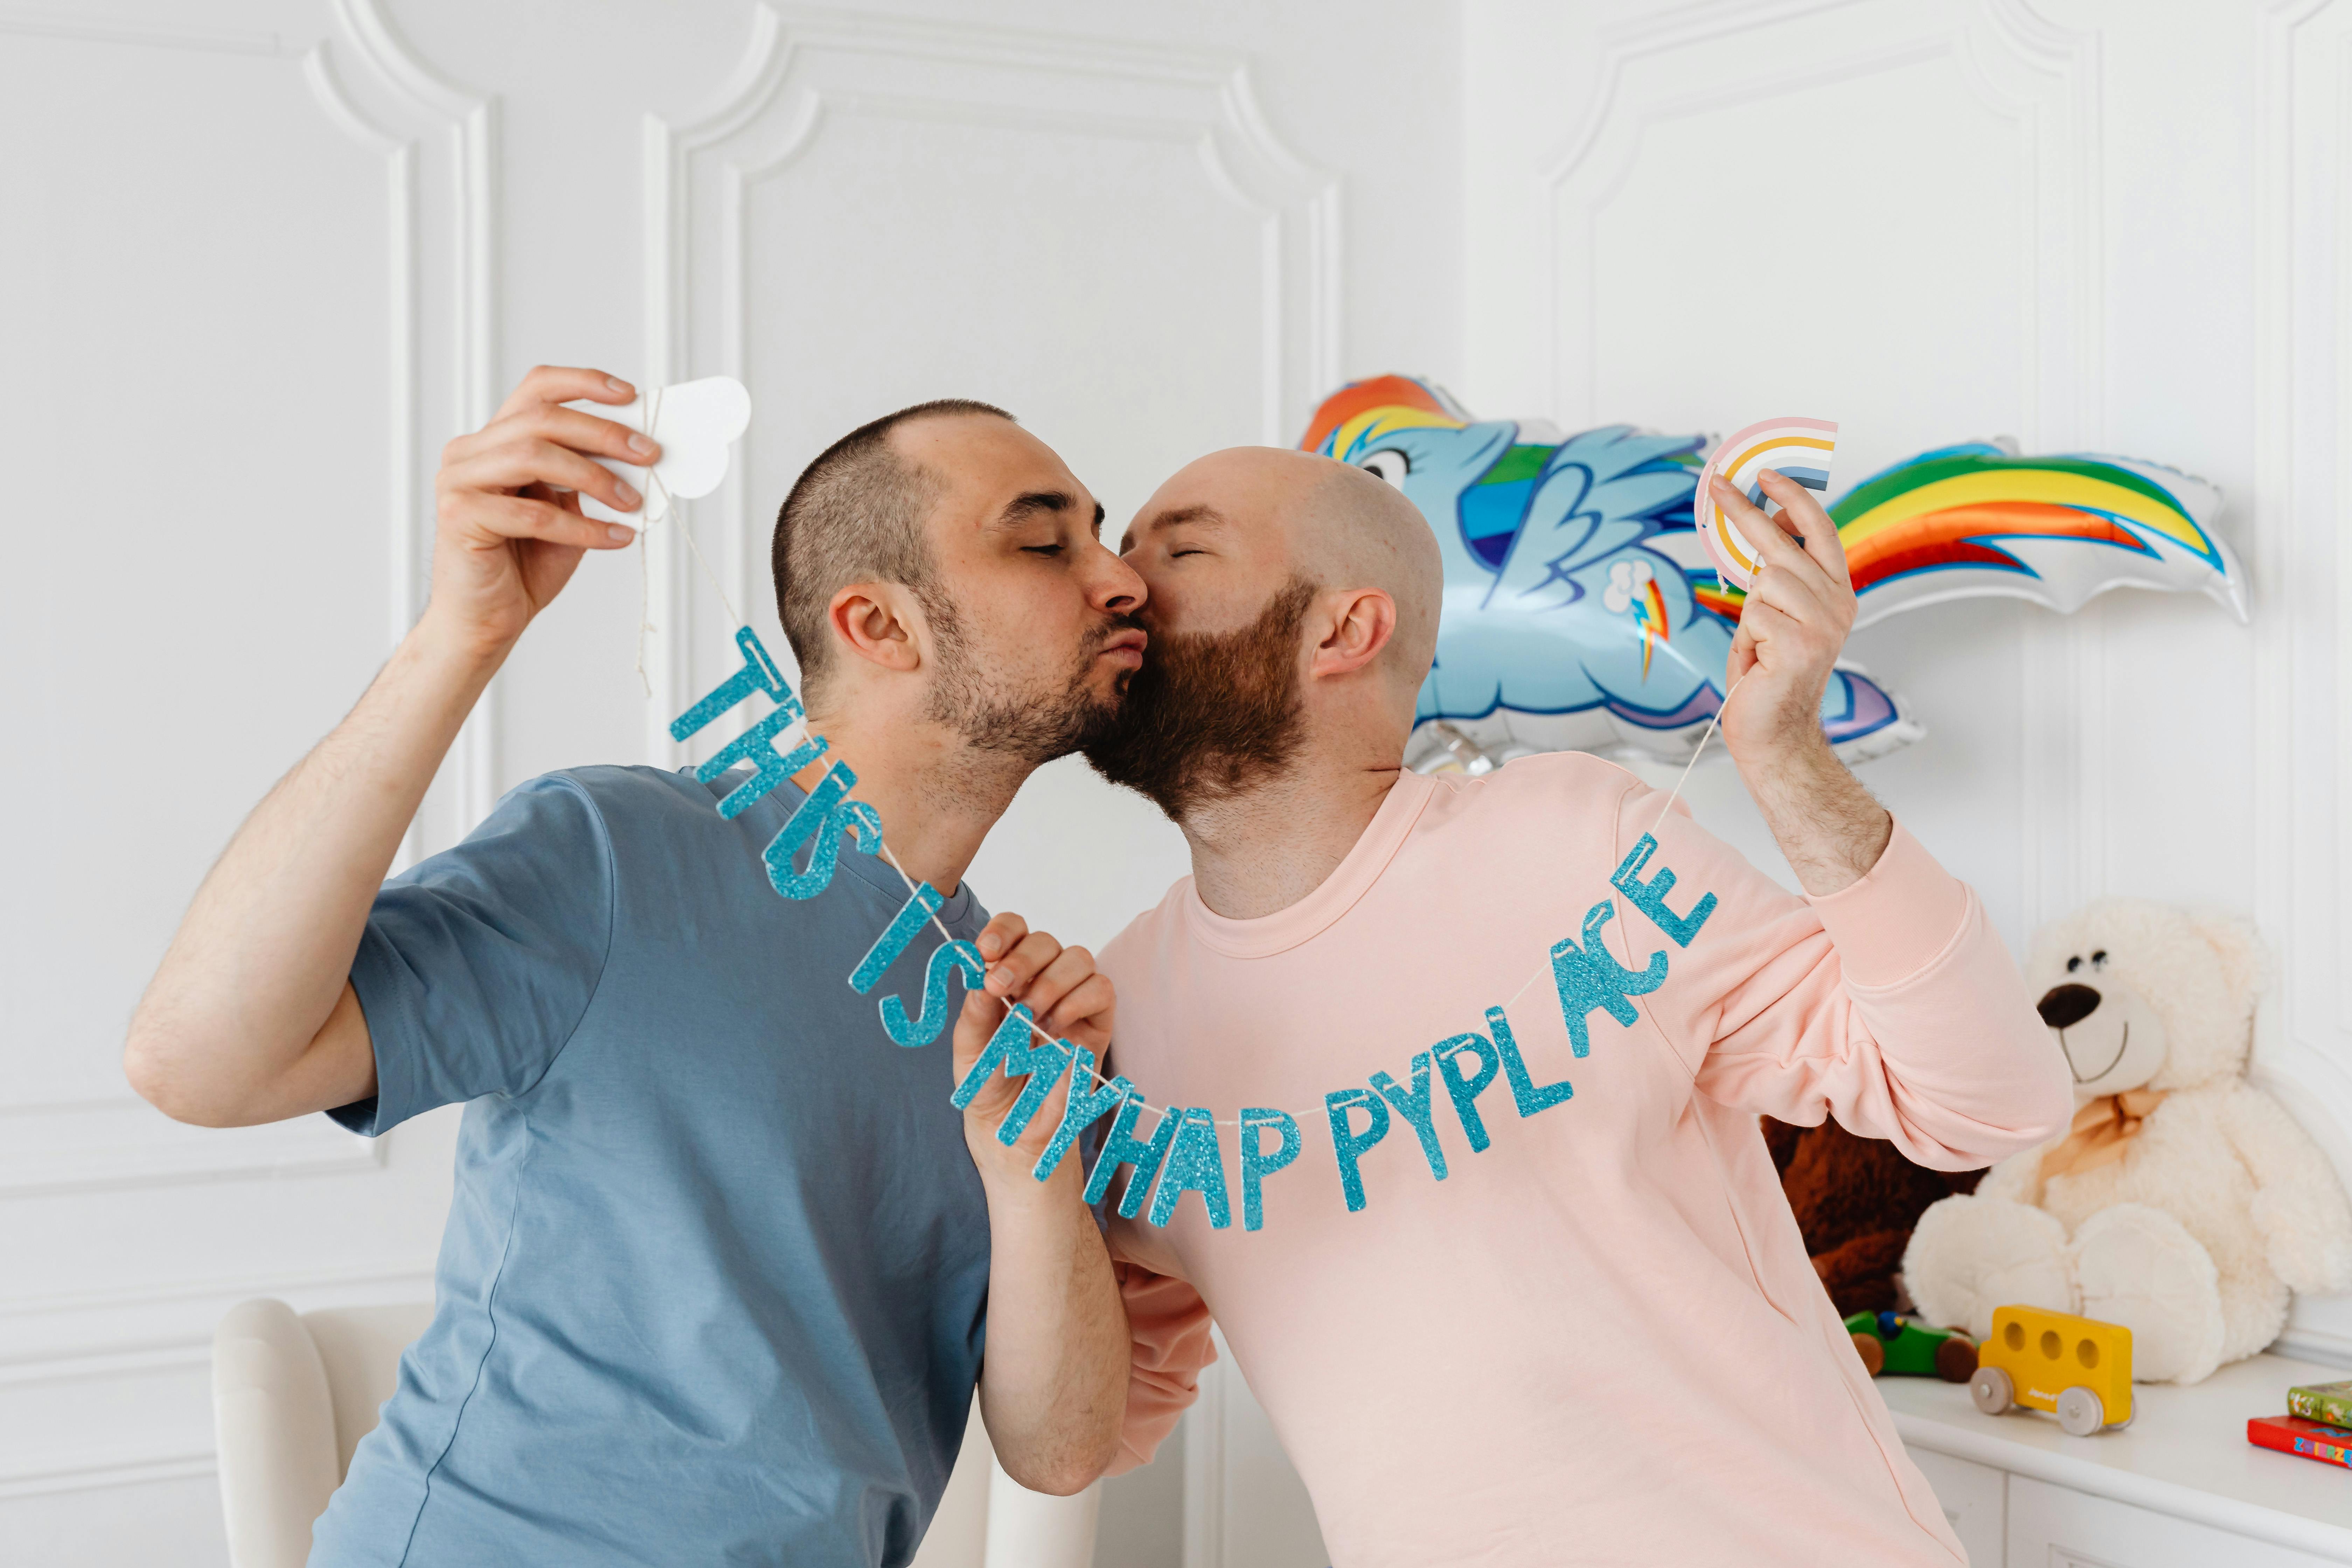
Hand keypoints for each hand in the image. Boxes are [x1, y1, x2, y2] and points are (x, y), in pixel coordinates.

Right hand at [424, 366, 661, 655]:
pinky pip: (533, 513)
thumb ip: (589, 480)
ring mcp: (459, 481)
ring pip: (533, 455)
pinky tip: (616, 538)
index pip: (537, 390)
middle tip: (649, 454)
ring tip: (632, 502)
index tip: (630, 395)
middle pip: (541, 418)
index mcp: (494, 441)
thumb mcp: (567, 512)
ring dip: (594, 477)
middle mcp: (469, 452)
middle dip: (603, 433)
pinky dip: (583, 526)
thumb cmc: (524, 565)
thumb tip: (641, 456)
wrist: (486, 621)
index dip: (584, 383)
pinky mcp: (460, 517)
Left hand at [952, 913, 1114, 1189]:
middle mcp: (1041, 981)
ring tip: (1030, 1016)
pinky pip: (1101, 989)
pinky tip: (1055, 1025)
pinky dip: (1078, 1000)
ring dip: (1050, 981)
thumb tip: (982, 975)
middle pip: (1045, 939)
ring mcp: (1072, 999)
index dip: (1002, 931)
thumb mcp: (970, 1048)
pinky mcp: (1098, 1022)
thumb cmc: (989, 1084)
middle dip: (1022, 958)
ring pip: (1077, 957)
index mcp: (1007, 977)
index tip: (985, 951)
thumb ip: (975, 1012)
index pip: (1013, 931)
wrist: (1014, 1129)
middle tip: (1002, 986)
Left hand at [1713, 468, 1856, 764]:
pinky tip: (1760, 658)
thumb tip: (1770, 526)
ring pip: (1765, 580)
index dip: (1794, 499)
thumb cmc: (1768, 674)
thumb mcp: (1776, 614)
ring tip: (1760, 641)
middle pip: (1785, 542)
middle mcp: (1837, 604)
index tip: (1766, 475)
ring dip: (1751, 609)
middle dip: (1746, 511)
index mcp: (1837, 593)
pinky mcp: (1801, 644)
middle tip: (1718, 484)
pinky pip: (1755, 613)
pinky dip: (1747, 634)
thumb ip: (1779, 575)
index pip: (1820, 531)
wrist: (1774, 732)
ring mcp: (1823, 624)